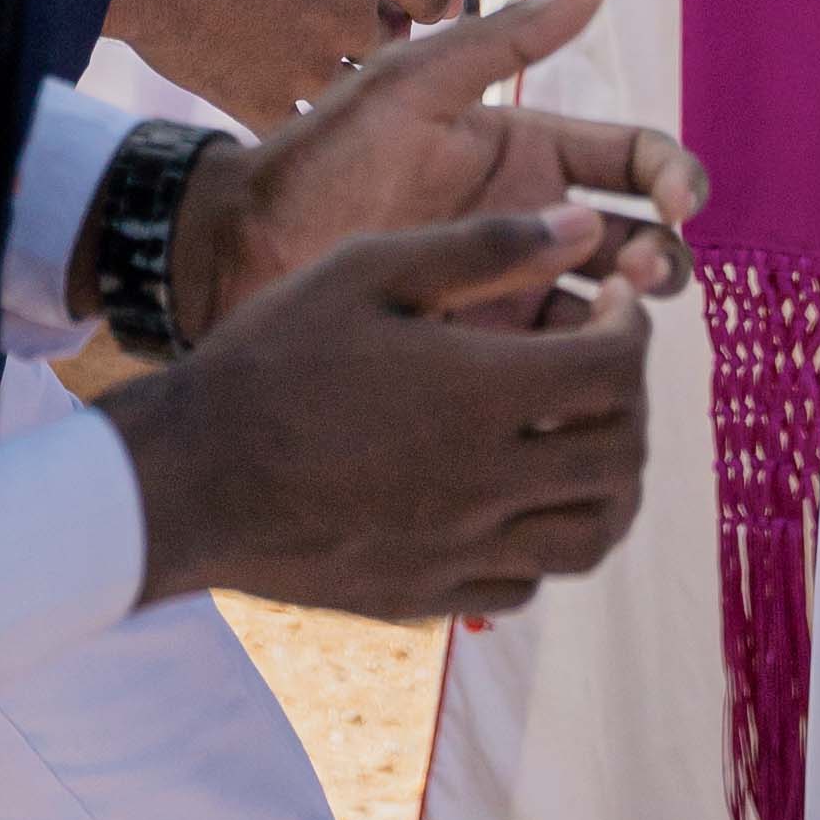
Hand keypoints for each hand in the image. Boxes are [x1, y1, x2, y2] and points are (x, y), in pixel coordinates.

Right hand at [100, 209, 652, 620]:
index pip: (616, 369)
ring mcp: (456, 549)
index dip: (633, 323)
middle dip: (634, 397)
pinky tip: (518, 492)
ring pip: (591, 534)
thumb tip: (584, 225)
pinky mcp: (423, 594)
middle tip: (604, 359)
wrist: (185, 477)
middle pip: (621, 456)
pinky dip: (547, 538)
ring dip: (612, 480)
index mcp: (479, 395)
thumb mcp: (371, 270)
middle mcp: (485, 483)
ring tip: (587, 433)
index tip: (613, 295)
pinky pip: (526, 584)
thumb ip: (487, 246)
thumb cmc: (273, 356)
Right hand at [106, 0, 463, 131]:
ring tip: (297, 51)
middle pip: (394, 43)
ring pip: (352, 88)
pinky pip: (300, 122)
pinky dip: (294, 112)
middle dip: (374, 31)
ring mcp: (311, 66)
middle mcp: (353, 16)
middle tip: (334, 17)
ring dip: (335, 73)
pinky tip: (272, 89)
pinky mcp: (264, 102)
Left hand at [163, 0, 704, 340]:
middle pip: (638, 239)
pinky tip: (578, 379)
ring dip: (630, 317)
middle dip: (662, 255)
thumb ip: (508, 40)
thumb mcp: (414, 86)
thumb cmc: (320, 156)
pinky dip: (584, 375)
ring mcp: (508, 291)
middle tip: (641, 274)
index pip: (633, 158)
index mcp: (527, 152)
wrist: (238, 254)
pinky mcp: (481, 355)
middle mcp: (532, 222)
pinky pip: (554, 371)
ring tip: (614, 323)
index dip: (673, 175)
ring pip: (607, 310)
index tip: (679, 202)